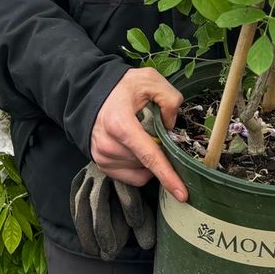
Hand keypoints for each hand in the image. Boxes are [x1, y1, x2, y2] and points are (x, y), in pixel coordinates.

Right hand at [90, 68, 187, 201]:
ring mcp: (103, 157)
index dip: (167, 175)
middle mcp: (108, 145)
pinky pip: (133, 177)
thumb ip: (169, 98)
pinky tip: (138, 150)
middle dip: (160, 151)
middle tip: (156, 129)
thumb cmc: (122, 87)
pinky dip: (142, 167)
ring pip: (141, 171)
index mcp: (120, 124)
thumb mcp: (149, 80)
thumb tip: (172, 126)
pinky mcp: (102, 164)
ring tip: (142, 135)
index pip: (148, 155)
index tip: (182, 193)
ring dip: (149, 159)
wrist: (92, 92)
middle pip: (148, 163)